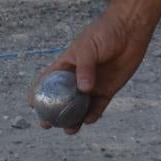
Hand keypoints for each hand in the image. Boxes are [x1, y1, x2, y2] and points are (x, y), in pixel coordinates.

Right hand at [43, 11, 156, 131]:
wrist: (129, 30)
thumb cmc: (104, 33)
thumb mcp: (89, 47)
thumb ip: (85, 68)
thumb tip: (83, 90)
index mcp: (66, 64)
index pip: (48, 80)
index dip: (38, 92)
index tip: (31, 105)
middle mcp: (77, 77)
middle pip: (62, 99)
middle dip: (54, 113)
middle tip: (46, 125)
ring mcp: (92, 84)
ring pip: (80, 107)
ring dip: (74, 119)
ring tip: (69, 130)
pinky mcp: (108, 89)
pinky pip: (98, 106)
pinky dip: (93, 114)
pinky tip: (89, 120)